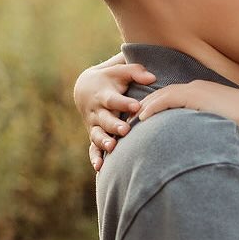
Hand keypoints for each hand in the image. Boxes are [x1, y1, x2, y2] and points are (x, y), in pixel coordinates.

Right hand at [73, 57, 156, 171]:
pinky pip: (92, 148)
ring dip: (104, 142)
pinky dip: (95, 157)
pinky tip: (100, 168)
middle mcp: (97, 112)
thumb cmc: (111, 80)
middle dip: (114, 125)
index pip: (113, 100)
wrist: (85, 89)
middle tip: (126, 130)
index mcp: (104, 95)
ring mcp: (95, 125)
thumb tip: (153, 77)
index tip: (137, 106)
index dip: (124, 103)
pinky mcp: (94, 135)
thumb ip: (136, 72)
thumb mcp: (120, 71)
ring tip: (112, 147)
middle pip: (105, 120)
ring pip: (97, 135)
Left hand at [137, 80, 238, 137]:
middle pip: (165, 92)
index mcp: (205, 92)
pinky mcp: (195, 96)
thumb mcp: (225, 123)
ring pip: (163, 94)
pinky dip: (153, 107)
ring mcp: (197, 89)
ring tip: (133, 118)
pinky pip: (167, 99)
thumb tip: (209, 141)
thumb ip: (213, 126)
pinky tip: (143, 117)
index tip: (146, 116)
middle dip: (148, 103)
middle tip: (132, 116)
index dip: (159, 104)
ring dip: (146, 106)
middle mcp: (199, 87)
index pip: (176, 95)